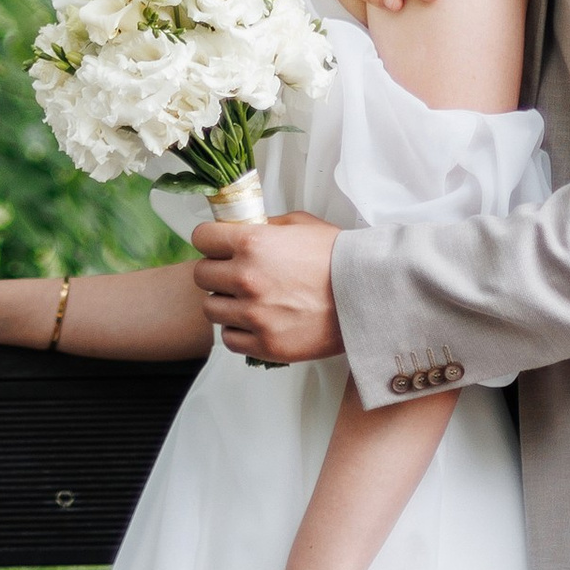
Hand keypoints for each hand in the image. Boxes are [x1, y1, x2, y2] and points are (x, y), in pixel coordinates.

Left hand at [188, 210, 341, 363]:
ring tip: (246, 301)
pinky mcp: (266, 344)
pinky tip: (254, 322)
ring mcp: (254, 314)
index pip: (202, 237)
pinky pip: (229, 339)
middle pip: (201, 275)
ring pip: (211, 308)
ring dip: (224, 303)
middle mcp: (246, 278)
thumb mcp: (301, 224)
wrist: (368, 295)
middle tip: (234, 275)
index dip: (210, 240)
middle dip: (216, 272)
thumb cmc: (338, 257)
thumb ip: (266, 226)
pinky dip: (237, 331)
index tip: (218, 246)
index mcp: (252, 243)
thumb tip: (243, 230)